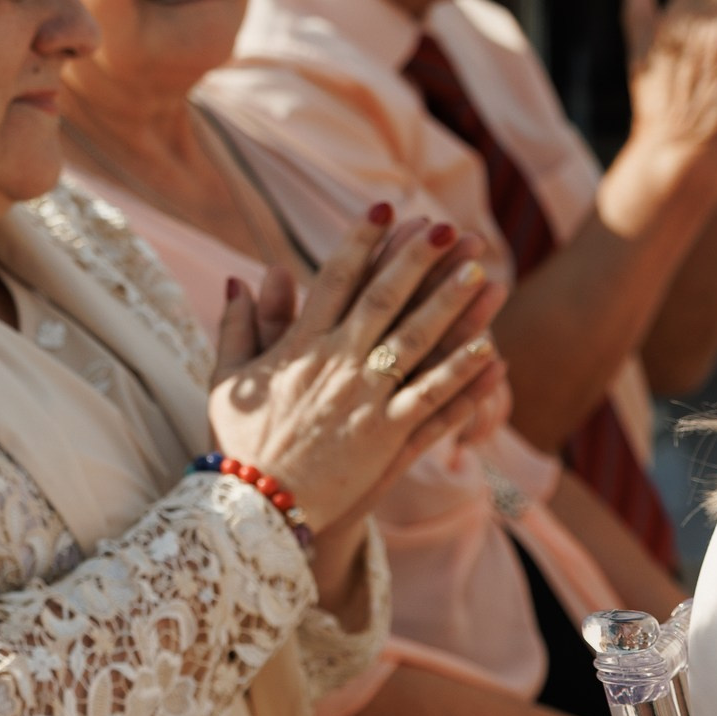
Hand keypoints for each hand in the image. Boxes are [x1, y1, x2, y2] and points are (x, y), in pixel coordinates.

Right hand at [209, 208, 505, 533]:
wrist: (254, 506)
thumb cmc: (238, 442)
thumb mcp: (226, 379)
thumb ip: (238, 326)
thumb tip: (244, 277)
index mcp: (298, 347)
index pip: (334, 279)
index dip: (362, 241)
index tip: (385, 209)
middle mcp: (336, 366)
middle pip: (384, 301)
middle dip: (417, 261)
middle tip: (448, 228)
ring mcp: (366, 402)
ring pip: (417, 344)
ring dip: (453, 308)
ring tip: (482, 275)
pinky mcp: (388, 439)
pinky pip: (434, 402)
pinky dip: (462, 377)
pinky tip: (490, 352)